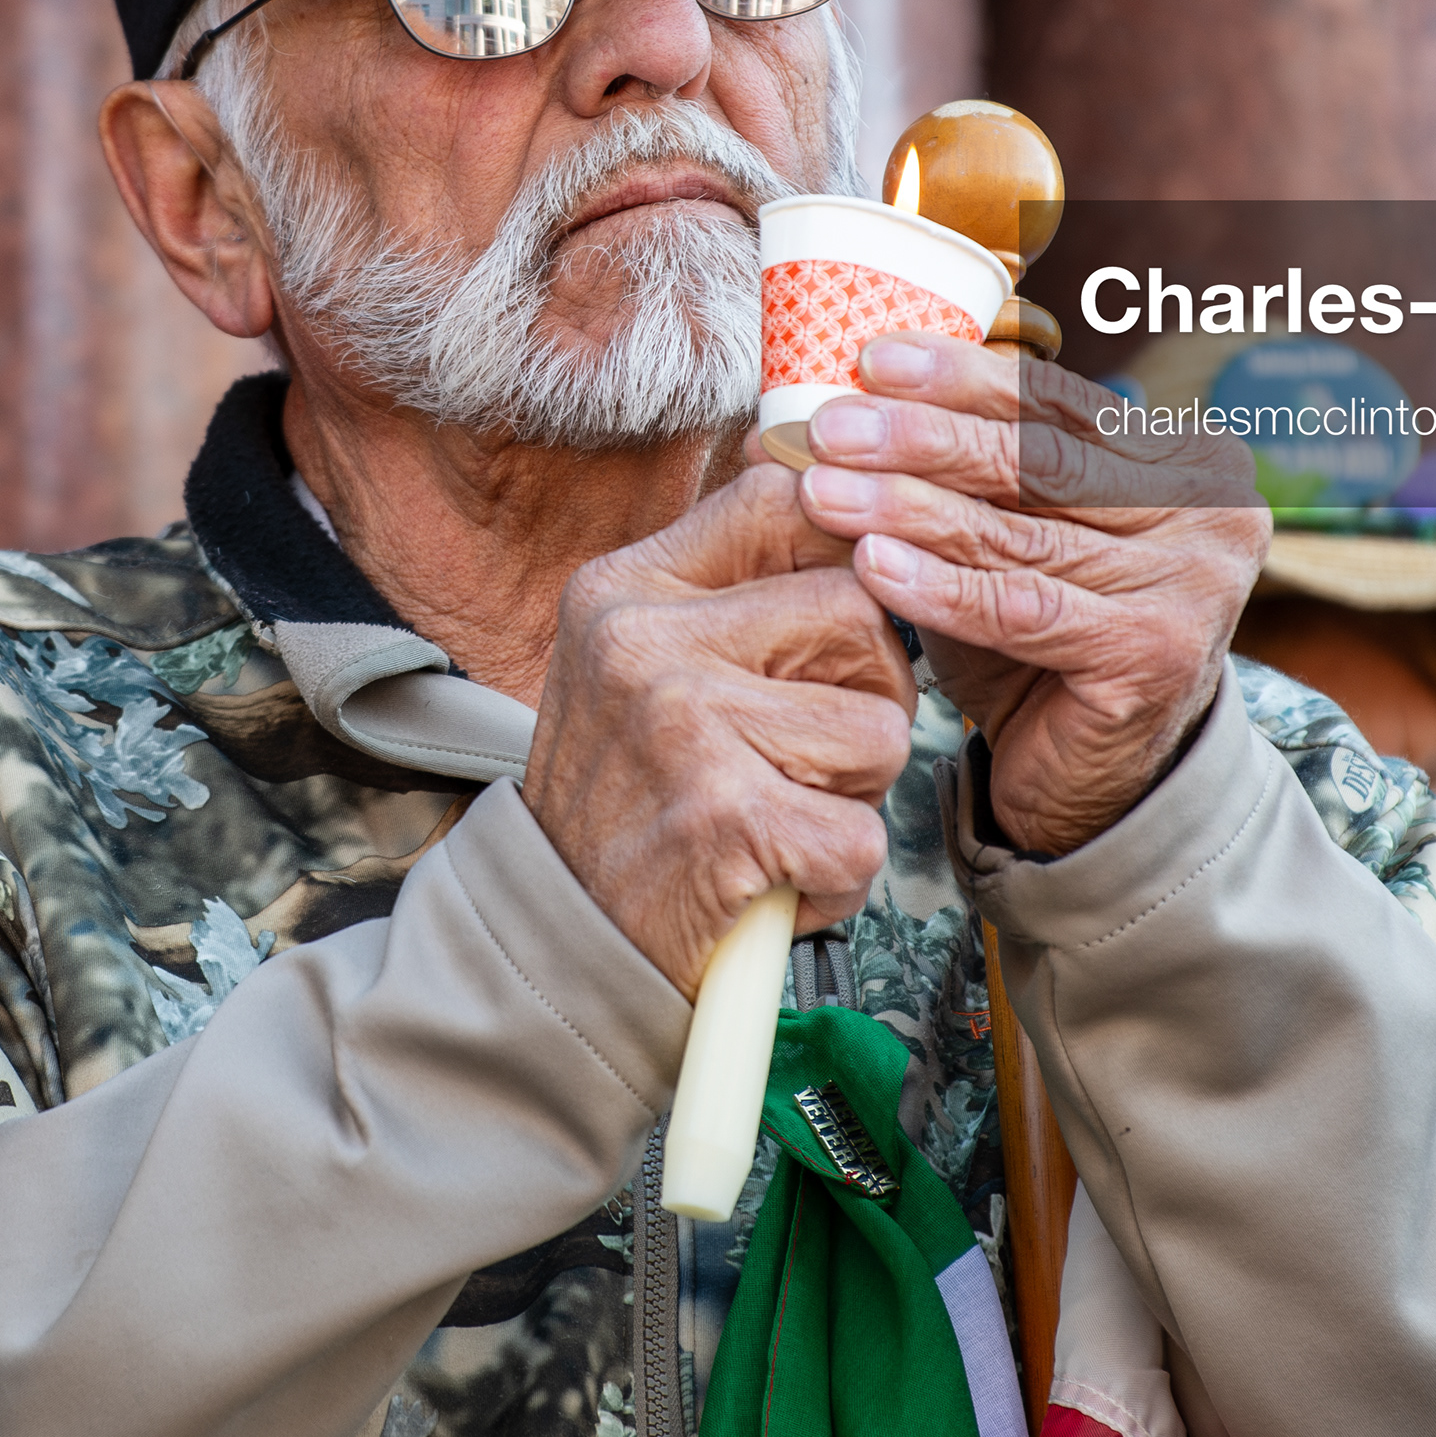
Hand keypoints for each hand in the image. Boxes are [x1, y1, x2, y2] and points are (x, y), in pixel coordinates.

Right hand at [521, 465, 919, 990]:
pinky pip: (862, 834)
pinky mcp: (726, 817)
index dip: (848, 550)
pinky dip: (835, 878)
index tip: (842, 619)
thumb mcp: (636, 661)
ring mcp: (684, 725)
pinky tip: (773, 878)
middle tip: (812, 753)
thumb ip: (726, 586)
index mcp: (627, 587)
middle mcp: (647, 640)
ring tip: (779, 818)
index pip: (782, 499)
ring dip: (855, 796)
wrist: (555, 939)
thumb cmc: (624, 797)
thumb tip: (840, 497)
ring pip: (881, 731)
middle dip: (871, 694)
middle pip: (860, 611)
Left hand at [790, 333, 1266, 857]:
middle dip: (922, 438)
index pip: (1056, 403)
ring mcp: (1194, 586)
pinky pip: (1020, 610)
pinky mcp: (1155, 656)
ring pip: (1020, 534)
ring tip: (824, 491)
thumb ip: (967, 469)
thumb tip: (850, 395)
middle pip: (1038, 462)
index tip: (870, 359)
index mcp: (1186, 459)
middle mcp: (1211, 513)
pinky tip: (871, 563)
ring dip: (909, 508)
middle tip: (831, 426)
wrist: (1092, 778)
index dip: (959, 377)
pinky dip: (938, 587)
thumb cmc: (1040, 637)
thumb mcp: (1011, 532)